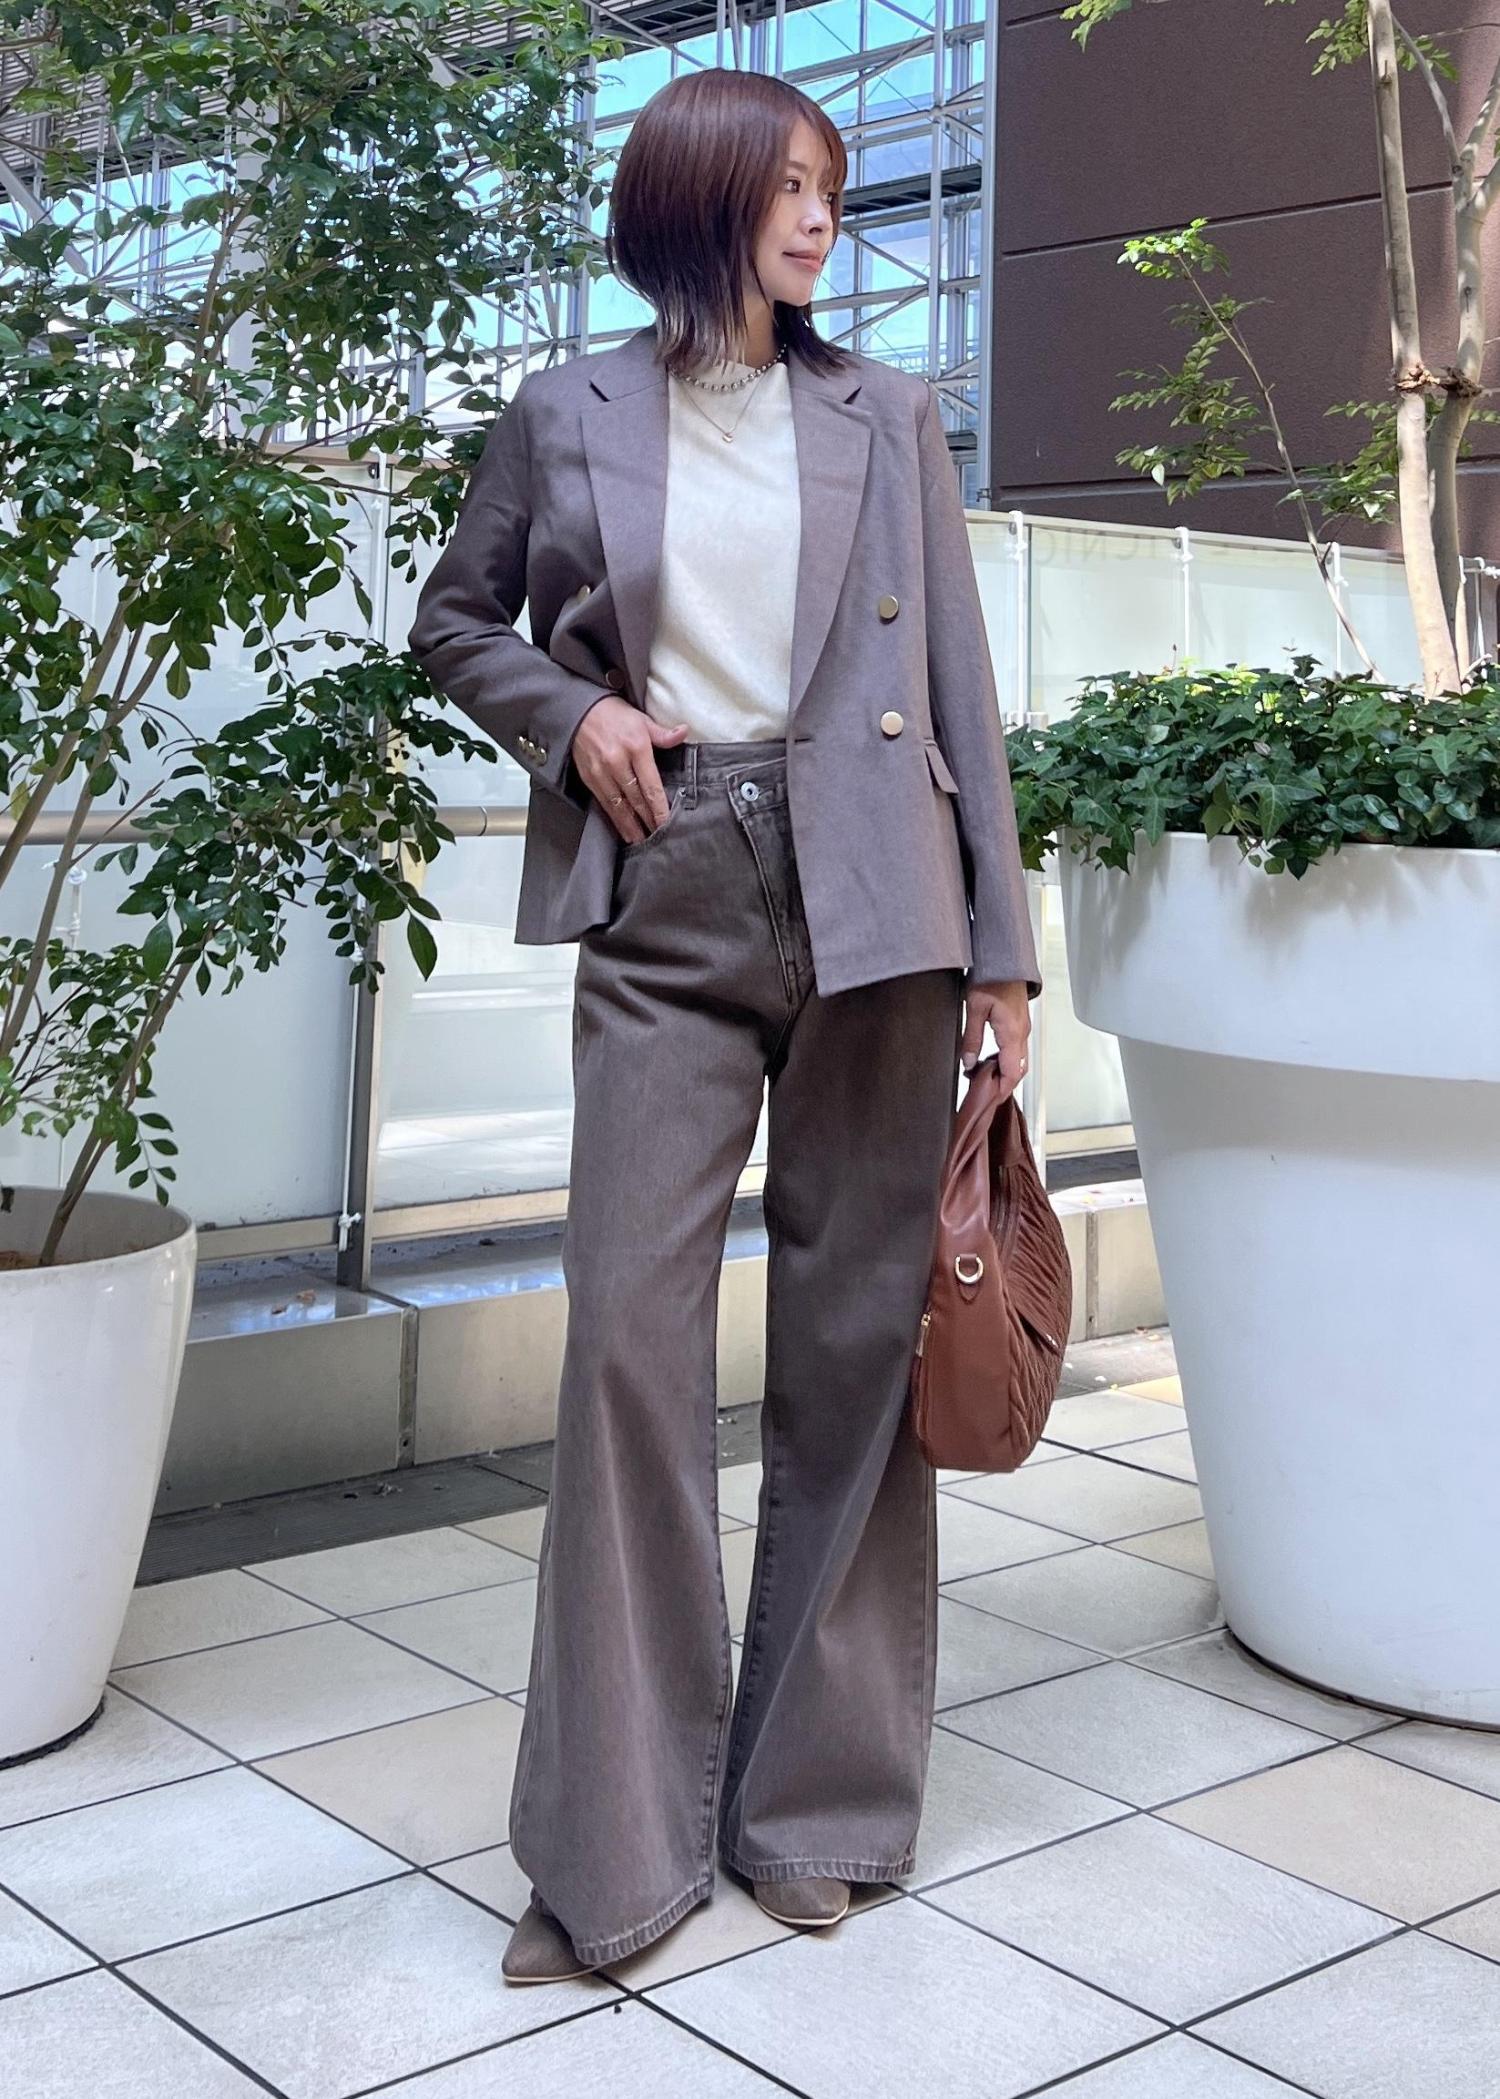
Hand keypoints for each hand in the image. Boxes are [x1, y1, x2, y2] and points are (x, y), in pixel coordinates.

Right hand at [570, 697, 689, 843]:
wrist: (578, 710)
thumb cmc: (613, 714)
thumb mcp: (641, 719)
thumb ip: (662, 733)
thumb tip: (684, 732)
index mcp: (636, 747)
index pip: (651, 785)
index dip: (660, 808)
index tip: (667, 823)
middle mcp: (618, 762)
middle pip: (637, 799)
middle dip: (649, 820)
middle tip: (660, 838)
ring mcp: (601, 772)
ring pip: (620, 806)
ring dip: (632, 826)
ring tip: (642, 841)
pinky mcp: (589, 778)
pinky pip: (604, 804)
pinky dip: (615, 819)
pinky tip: (624, 831)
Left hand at [961, 979, 1031, 1101]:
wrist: (1004, 957)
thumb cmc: (991, 976)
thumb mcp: (973, 1008)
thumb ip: (971, 1038)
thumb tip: (970, 1062)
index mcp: (1012, 1033)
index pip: (1012, 1073)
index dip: (1002, 1090)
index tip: (989, 1100)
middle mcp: (1022, 1033)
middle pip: (1018, 1070)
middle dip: (1003, 1085)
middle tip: (984, 1093)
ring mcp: (1023, 1028)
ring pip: (1019, 1060)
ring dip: (1005, 1072)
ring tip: (983, 1078)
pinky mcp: (1020, 1022)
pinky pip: (1017, 1049)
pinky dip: (1006, 1060)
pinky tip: (990, 1060)